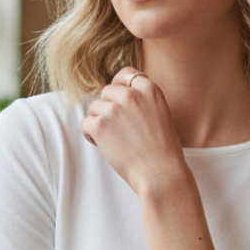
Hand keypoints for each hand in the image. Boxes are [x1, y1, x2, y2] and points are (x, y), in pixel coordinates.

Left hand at [81, 67, 187, 195]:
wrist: (161, 174)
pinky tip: (103, 146)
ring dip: (99, 122)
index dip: (120, 88)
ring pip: (94, 107)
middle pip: (107, 91)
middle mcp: (131, 94)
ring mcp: (115, 109)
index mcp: (150, 89)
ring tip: (113, 140)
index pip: (126, 75)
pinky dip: (90, 135)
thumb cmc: (163, 151)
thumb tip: (117, 96)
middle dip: (108, 108)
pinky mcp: (100, 125)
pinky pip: (86, 123)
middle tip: (117, 129)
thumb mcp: (160, 114)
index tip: (119, 102)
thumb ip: (142, 101)